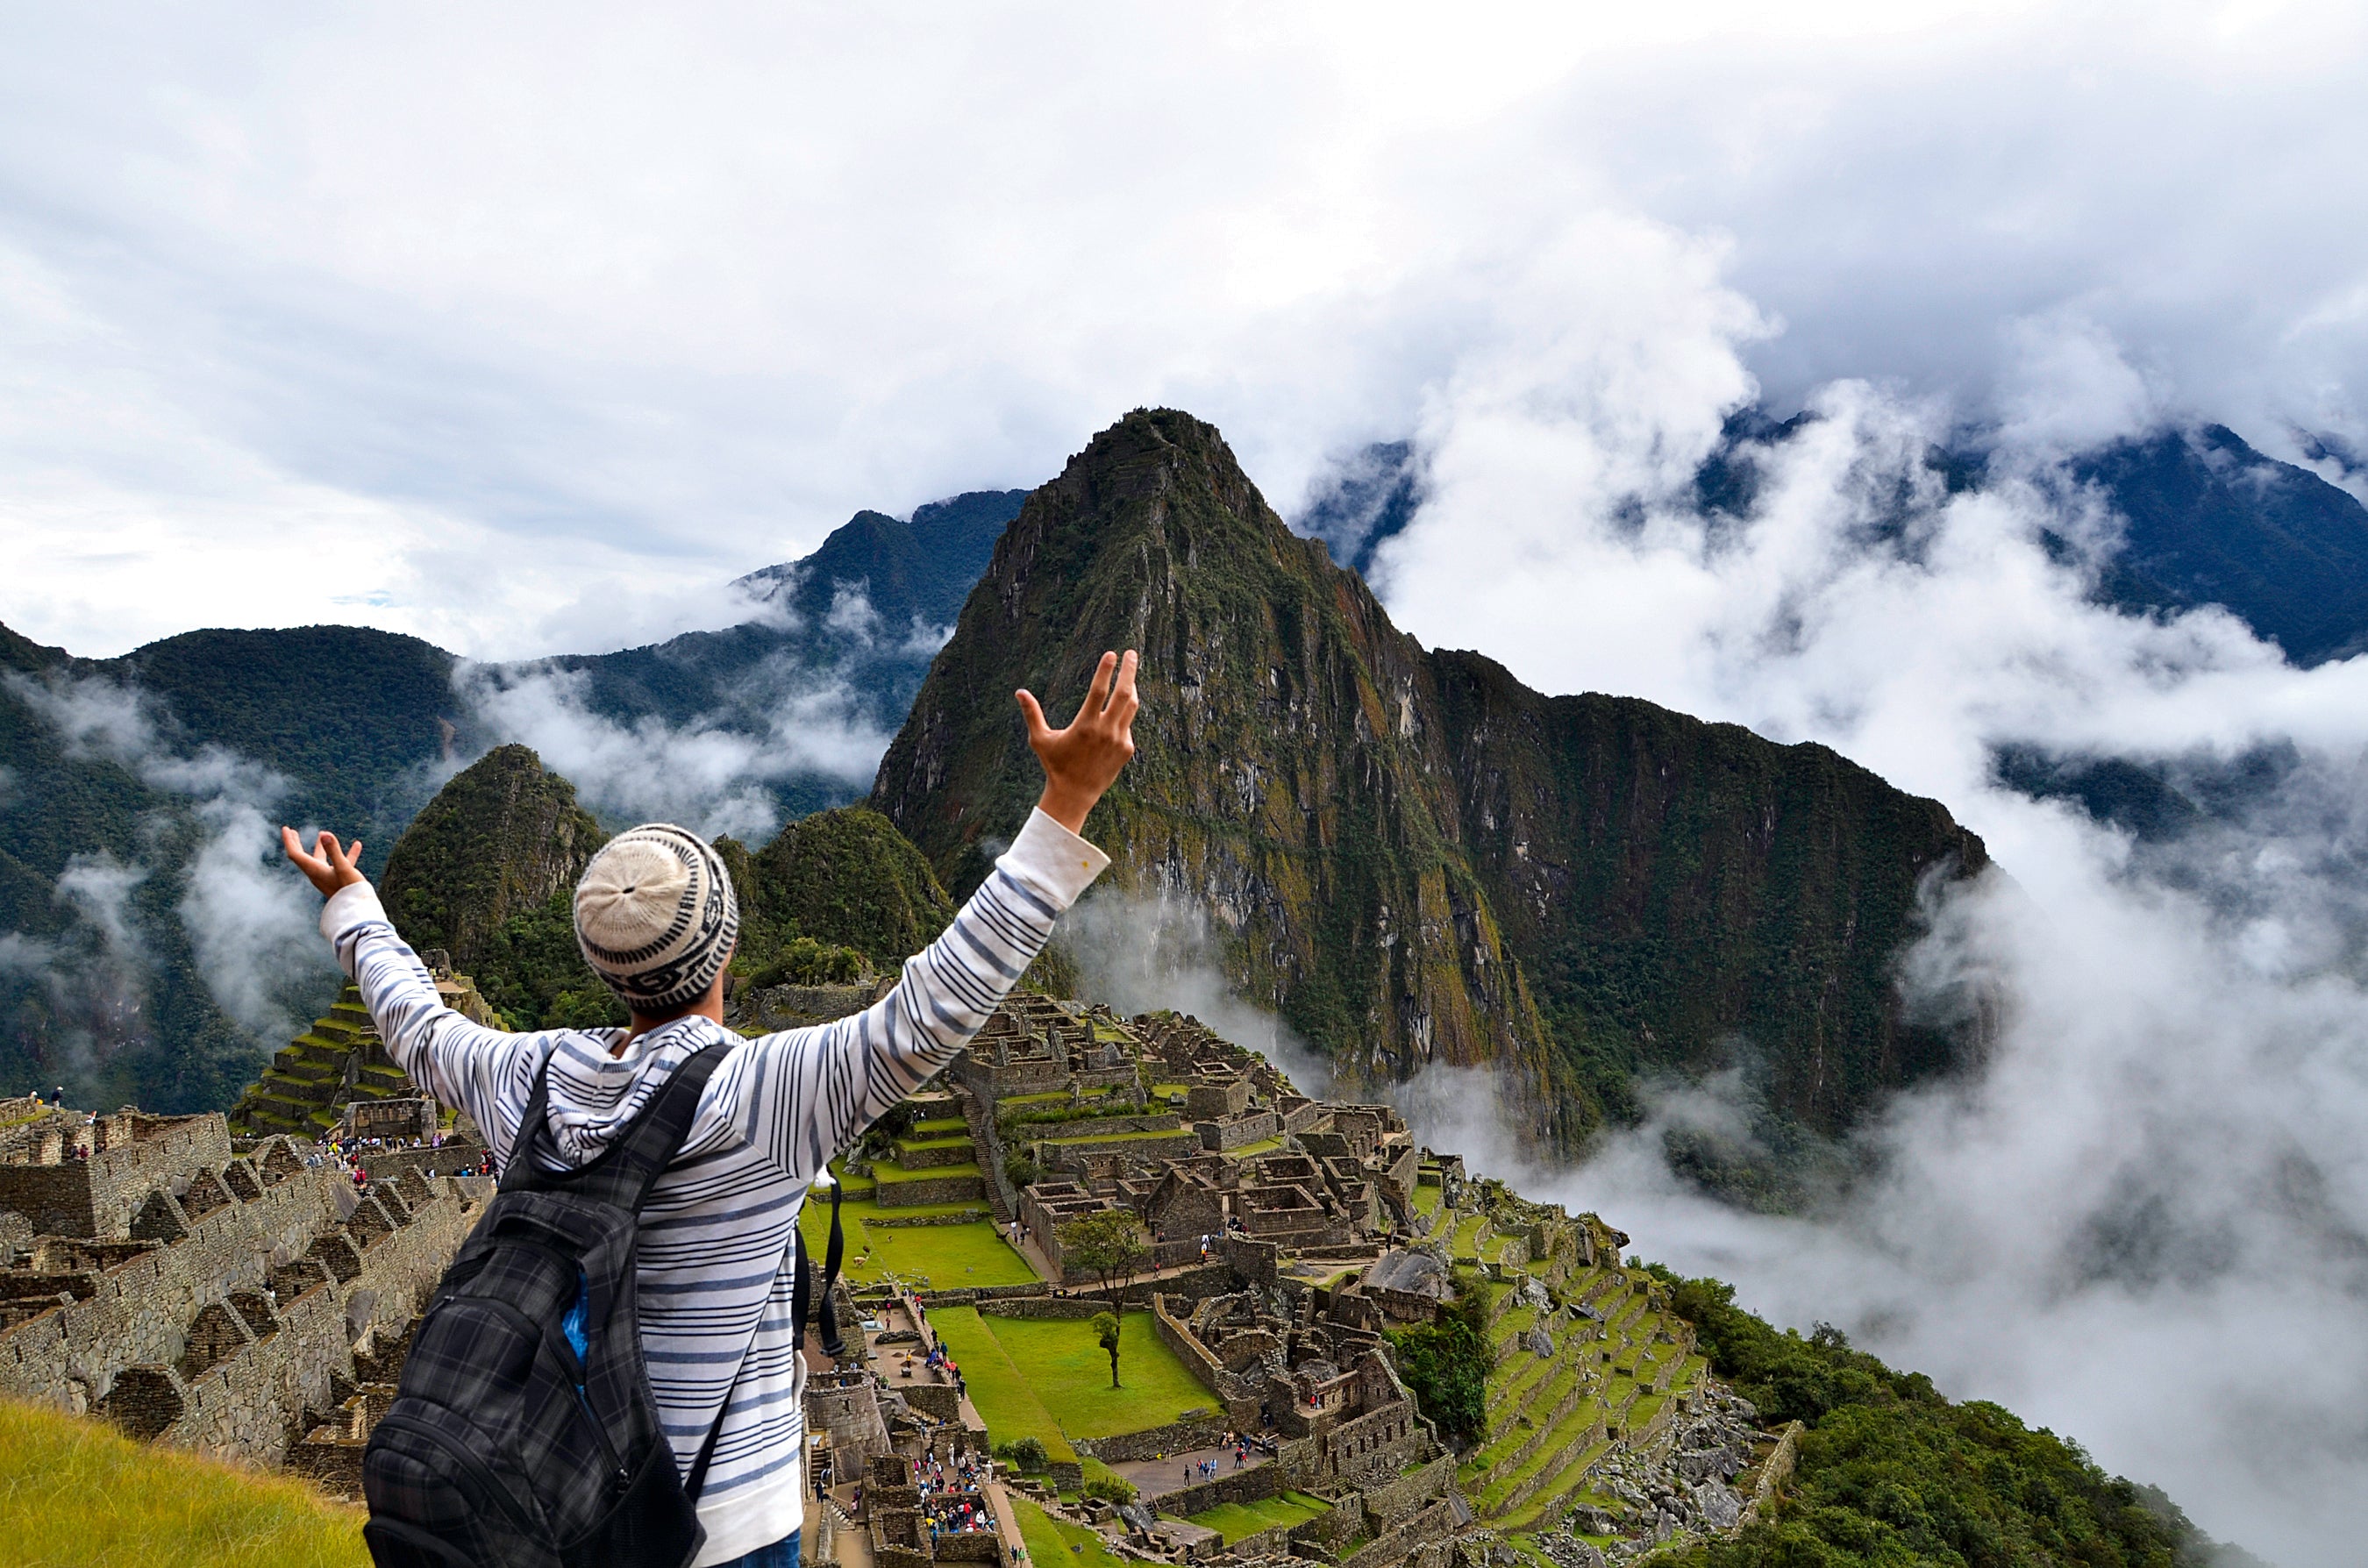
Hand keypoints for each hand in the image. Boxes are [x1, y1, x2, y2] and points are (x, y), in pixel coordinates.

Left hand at [281, 827, 367, 898]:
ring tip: (322, 834)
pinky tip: (356, 845)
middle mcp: (318, 873)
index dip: (289, 841)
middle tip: (291, 831)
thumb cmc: (350, 890)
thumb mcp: (343, 867)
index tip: (285, 828)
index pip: (295, 854)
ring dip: (320, 846)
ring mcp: (328, 877)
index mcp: (314, 870)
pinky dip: (346, 853)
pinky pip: (341, 863)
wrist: (358, 910)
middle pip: (302, 857)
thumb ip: (334, 850)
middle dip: (296, 843)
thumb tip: (324, 834)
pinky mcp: (339, 879)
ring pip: (321, 859)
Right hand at [1017, 650, 1138, 834]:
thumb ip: (1032, 714)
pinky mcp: (1126, 750)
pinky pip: (1127, 725)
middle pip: (1124, 693)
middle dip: (1130, 670)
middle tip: (1131, 653)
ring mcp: (1119, 740)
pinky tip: (1116, 713)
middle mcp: (1105, 731)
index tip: (1111, 653)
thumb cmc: (1054, 765)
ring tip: (1129, 677)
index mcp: (1084, 726)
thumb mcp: (1039, 740)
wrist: (1075, 794)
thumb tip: (1019, 692)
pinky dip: (1123, 715)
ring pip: (1131, 707)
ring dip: (1131, 688)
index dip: (1105, 670)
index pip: (1099, 690)